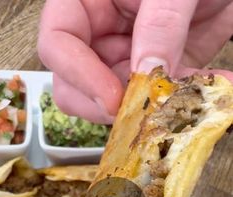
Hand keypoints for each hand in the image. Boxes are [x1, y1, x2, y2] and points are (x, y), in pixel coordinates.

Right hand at [38, 0, 232, 122]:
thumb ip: (159, 23)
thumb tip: (145, 73)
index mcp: (90, 1)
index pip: (58, 42)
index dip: (77, 74)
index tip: (110, 98)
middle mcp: (103, 33)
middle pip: (76, 85)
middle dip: (106, 105)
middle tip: (139, 112)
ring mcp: (129, 57)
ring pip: (117, 102)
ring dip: (150, 109)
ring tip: (188, 99)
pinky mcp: (158, 74)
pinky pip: (158, 100)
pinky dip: (185, 102)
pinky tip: (211, 91)